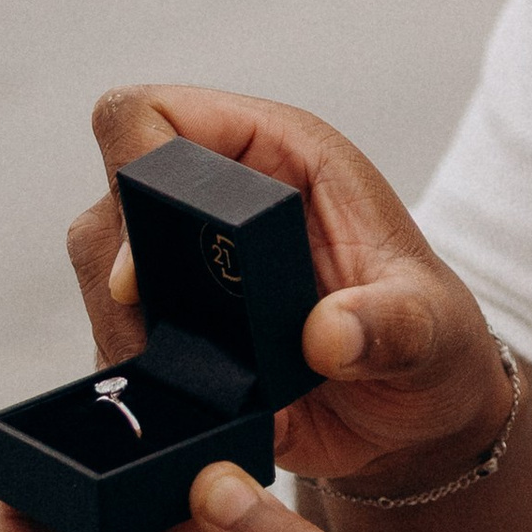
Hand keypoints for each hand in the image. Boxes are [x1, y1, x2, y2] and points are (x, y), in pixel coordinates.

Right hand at [67, 84, 518, 487]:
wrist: (419, 416)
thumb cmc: (433, 346)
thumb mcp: (432, 333)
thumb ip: (392, 329)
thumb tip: (328, 334)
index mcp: (281, 154)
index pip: (154, 115)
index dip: (132, 173)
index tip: (149, 266)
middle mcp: (222, 198)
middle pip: (108, 202)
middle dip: (121, 280)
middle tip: (169, 348)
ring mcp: (189, 263)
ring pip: (98, 276)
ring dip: (123, 337)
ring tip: (193, 388)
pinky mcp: (176, 327)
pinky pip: (113, 340)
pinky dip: (135, 381)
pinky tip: (188, 412)